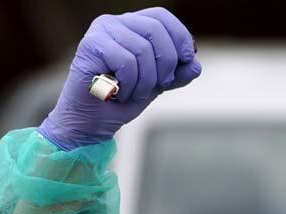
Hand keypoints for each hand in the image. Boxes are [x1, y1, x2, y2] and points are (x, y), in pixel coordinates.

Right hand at [37, 7, 201, 149]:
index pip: (162, 17)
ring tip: (132, 92)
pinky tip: (118, 92)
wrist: (92, 123)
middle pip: (156, 30)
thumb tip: (195, 65)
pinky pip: (127, 62)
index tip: (187, 61)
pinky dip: (130, 85)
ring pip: (142, 50)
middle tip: (160, 84)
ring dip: (146, 82)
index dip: (180, 36)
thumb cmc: (122, 100)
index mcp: (131, 25)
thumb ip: (177, 73)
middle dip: (167, 63)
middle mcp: (114, 22)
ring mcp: (100, 32)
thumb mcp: (158, 84)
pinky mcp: (90, 45)